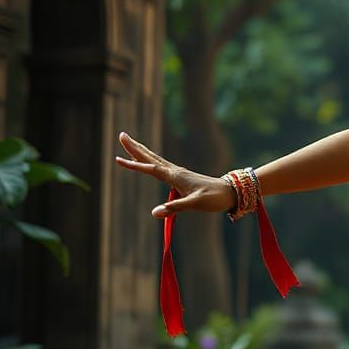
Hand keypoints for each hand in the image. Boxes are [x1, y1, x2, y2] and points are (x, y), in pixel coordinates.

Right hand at [115, 132, 236, 218]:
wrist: (230, 192)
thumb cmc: (214, 198)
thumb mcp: (195, 204)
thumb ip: (174, 208)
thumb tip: (155, 213)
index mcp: (176, 176)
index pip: (150, 169)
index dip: (134, 165)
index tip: (118, 159)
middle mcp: (175, 172)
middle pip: (151, 157)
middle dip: (135, 147)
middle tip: (121, 135)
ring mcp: (178, 173)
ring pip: (155, 160)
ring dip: (142, 152)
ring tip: (130, 144)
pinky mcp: (182, 177)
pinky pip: (161, 166)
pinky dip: (151, 161)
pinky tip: (150, 162)